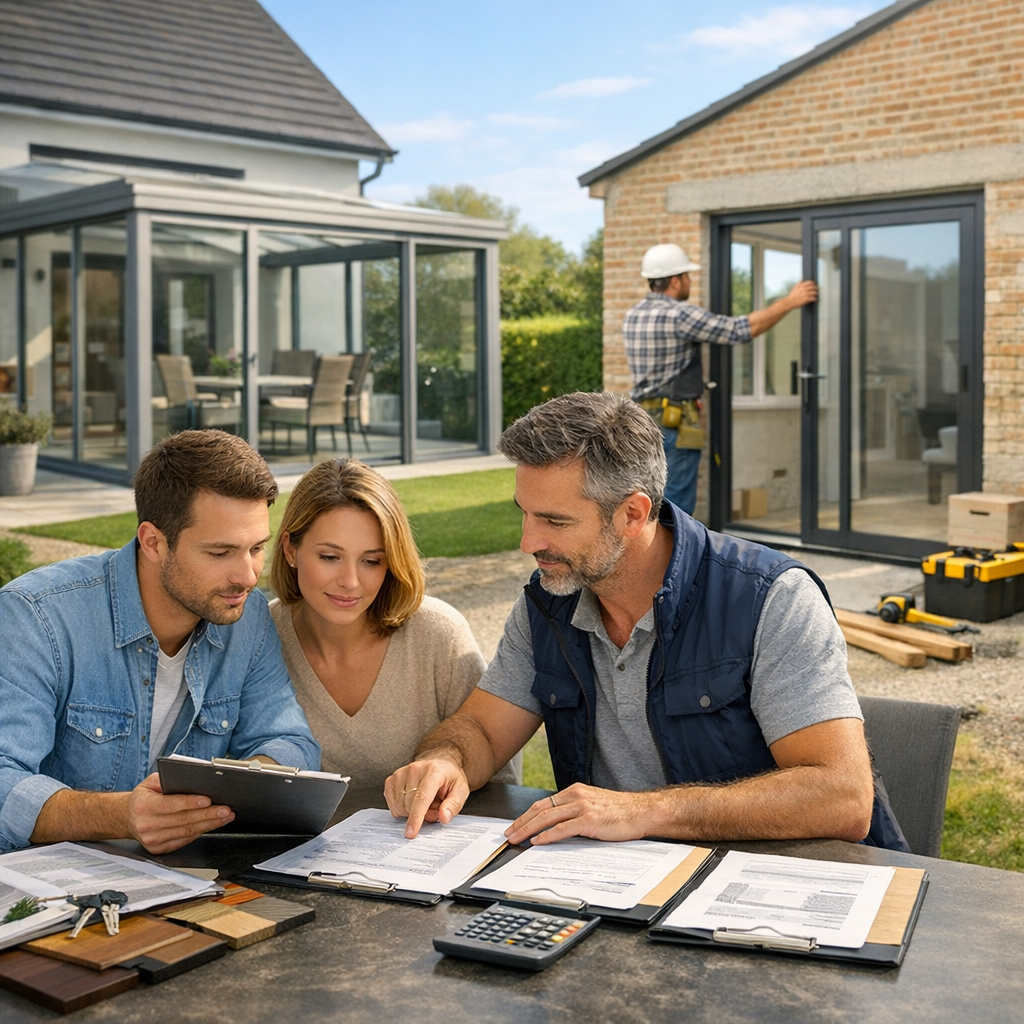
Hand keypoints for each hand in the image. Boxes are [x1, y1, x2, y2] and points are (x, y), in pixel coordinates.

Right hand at [126, 773, 233, 853]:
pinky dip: (200, 832)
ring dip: (209, 824)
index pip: (170, 805)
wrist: (128, 817)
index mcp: (143, 805)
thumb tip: (192, 778)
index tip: (208, 800)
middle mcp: (146, 824)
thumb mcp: (150, 782)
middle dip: (208, 814)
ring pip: (186, 832)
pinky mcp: (159, 848)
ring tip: (224, 816)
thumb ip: (168, 779)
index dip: (190, 803)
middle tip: (225, 809)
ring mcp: (152, 839)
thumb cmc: (144, 797)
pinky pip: (184, 840)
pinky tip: (211, 825)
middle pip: (182, 820)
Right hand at [383, 758, 470, 837]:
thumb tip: (444, 817)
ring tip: (424, 802)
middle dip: (422, 815)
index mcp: (434, 772)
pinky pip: (392, 805)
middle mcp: (415, 769)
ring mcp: (401, 773)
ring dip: (411, 812)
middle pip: (410, 805)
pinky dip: (402, 809)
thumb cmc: (449, 778)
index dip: (416, 817)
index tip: (411, 832)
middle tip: (434, 807)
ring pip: (399, 807)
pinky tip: (412, 801)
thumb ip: (453, 805)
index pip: (422, 797)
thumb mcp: (461, 790)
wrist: (439, 764)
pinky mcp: (392, 779)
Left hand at [505, 784, 650, 845]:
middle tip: (508, 834)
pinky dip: (547, 835)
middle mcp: (576, 796)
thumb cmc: (620, 812)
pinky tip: (537, 841)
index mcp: (575, 792)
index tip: (515, 825)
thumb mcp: (593, 806)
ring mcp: (582, 807)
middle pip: (540, 809)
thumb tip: (556, 826)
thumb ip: (575, 811)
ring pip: (547, 817)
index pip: (544, 803)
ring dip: (528, 829)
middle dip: (521, 822)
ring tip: (517, 839)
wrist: (642, 812)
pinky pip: (562, 828)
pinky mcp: (589, 820)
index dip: (526, 815)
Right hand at [786, 280, 817, 307]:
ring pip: (814, 293)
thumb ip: (799, 283)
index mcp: (801, 286)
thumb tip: (802, 279)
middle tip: (817, 290)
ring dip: (816, 294)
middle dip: (816, 288)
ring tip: (816, 295)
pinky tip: (815, 299)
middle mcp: (803, 289)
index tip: (814, 285)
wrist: (789, 302)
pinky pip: (813, 298)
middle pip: (813, 287)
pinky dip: (815, 299)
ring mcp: (805, 294)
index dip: (813, 283)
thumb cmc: (792, 295)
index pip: (810, 282)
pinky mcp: (806, 299)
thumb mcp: (795, 288)